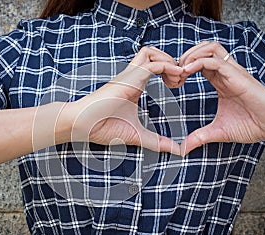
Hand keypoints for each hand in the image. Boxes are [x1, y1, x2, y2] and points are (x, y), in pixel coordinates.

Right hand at [64, 46, 183, 154]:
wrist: (84, 125)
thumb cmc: (104, 128)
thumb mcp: (139, 135)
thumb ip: (158, 142)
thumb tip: (177, 151)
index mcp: (134, 86)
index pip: (154, 65)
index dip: (170, 70)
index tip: (179, 85)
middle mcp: (131, 77)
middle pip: (153, 53)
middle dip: (172, 61)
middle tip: (180, 78)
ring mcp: (128, 76)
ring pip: (151, 52)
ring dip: (169, 60)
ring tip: (177, 76)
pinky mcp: (128, 79)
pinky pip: (151, 65)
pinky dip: (167, 66)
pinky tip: (175, 77)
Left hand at [178, 41, 264, 154]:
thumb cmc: (252, 125)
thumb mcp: (218, 131)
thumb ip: (199, 137)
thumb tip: (183, 149)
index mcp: (220, 81)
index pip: (199, 63)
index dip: (183, 67)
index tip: (173, 82)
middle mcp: (226, 73)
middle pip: (203, 49)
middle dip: (185, 56)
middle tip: (174, 73)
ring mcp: (232, 72)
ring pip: (210, 48)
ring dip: (191, 54)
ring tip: (180, 70)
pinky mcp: (237, 75)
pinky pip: (216, 61)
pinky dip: (198, 62)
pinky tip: (186, 72)